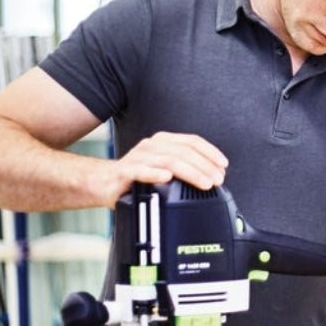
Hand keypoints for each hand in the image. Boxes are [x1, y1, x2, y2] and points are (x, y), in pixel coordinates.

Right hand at [106, 131, 227, 206]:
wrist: (102, 183)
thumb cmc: (136, 177)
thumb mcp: (162, 168)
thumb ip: (183, 168)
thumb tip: (212, 176)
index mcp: (163, 142)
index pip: (192, 141)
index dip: (210, 152)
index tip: (223, 165)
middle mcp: (152, 146)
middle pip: (184, 152)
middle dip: (205, 166)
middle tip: (218, 180)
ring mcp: (138, 158)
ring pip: (169, 161)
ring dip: (191, 172)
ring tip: (205, 183)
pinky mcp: (125, 172)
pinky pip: (141, 171)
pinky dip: (155, 174)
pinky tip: (167, 178)